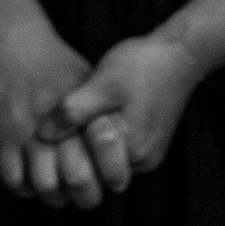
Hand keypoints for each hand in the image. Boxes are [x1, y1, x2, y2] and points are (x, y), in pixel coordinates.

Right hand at [0, 20, 112, 209]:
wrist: (15, 44)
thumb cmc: (57, 65)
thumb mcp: (92, 83)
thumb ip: (104, 116)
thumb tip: (124, 147)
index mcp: (86, 114)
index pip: (104, 163)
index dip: (105, 178)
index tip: (101, 180)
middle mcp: (62, 124)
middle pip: (76, 180)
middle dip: (81, 193)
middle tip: (80, 192)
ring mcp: (30, 131)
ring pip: (45, 183)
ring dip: (51, 194)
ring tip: (56, 191)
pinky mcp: (4, 134)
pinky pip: (12, 176)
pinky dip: (22, 186)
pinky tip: (29, 180)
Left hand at [38, 34, 204, 187]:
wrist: (181, 54)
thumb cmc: (143, 65)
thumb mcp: (102, 83)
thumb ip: (73, 110)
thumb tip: (43, 135)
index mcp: (131, 149)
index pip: (86, 169)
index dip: (64, 154)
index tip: (51, 133)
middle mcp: (142, 161)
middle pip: (97, 171)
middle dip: (76, 153)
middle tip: (59, 129)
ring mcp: (147, 155)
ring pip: (106, 163)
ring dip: (89, 147)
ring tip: (76, 120)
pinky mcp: (149, 145)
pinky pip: (118, 153)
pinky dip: (103, 141)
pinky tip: (93, 118)